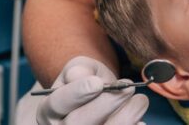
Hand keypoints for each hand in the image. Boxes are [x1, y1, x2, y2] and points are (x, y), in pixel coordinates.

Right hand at [16, 56, 148, 124]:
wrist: (90, 106)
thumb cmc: (86, 86)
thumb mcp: (81, 70)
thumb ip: (80, 68)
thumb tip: (78, 75)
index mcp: (49, 110)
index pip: (57, 103)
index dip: (77, 93)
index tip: (98, 83)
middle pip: (78, 122)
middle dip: (107, 103)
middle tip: (129, 86)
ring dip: (125, 116)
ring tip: (140, 100)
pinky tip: (139, 121)